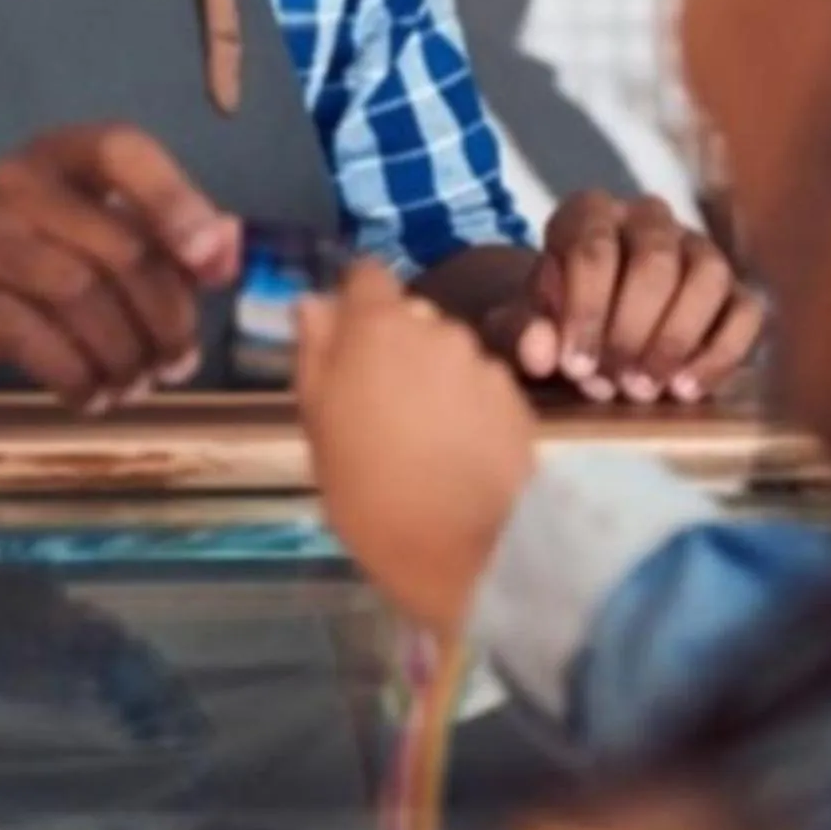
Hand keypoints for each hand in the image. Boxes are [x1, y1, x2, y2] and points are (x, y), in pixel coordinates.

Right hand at [0, 124, 241, 413]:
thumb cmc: (18, 267)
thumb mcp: (88, 238)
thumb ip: (162, 239)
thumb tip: (230, 249)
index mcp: (57, 155)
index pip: (122, 149)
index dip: (176, 199)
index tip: (211, 262)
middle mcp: (13, 180)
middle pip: (118, 246)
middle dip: (164, 317)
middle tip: (178, 363)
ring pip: (82, 297)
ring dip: (125, 356)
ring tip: (134, 385)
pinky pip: (39, 340)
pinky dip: (79, 378)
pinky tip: (89, 396)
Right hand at [295, 260, 535, 636]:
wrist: (467, 554)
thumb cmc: (369, 493)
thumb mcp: (318, 425)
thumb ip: (315, 353)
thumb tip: (313, 304)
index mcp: (377, 327)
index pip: (366, 275)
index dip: (355, 301)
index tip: (346, 340)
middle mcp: (436, 328)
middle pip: (410, 316)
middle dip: (394, 347)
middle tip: (378, 405)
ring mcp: (482, 363)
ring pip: (447, 353)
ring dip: (433, 377)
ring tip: (423, 436)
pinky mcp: (517, 400)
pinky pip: (481, 387)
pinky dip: (468, 407)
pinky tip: (458, 453)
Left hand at [488, 191, 766, 403]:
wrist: (581, 333)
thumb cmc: (547, 323)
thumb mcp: (518, 326)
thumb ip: (518, 332)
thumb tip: (540, 348)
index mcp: (588, 213)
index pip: (593, 247)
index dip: (585, 311)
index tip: (574, 367)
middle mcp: (648, 220)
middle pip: (655, 260)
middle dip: (633, 330)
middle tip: (615, 383)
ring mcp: (697, 249)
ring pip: (709, 275)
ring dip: (677, 339)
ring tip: (646, 389)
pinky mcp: (734, 289)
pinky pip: (747, 311)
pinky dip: (720, 354)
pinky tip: (685, 390)